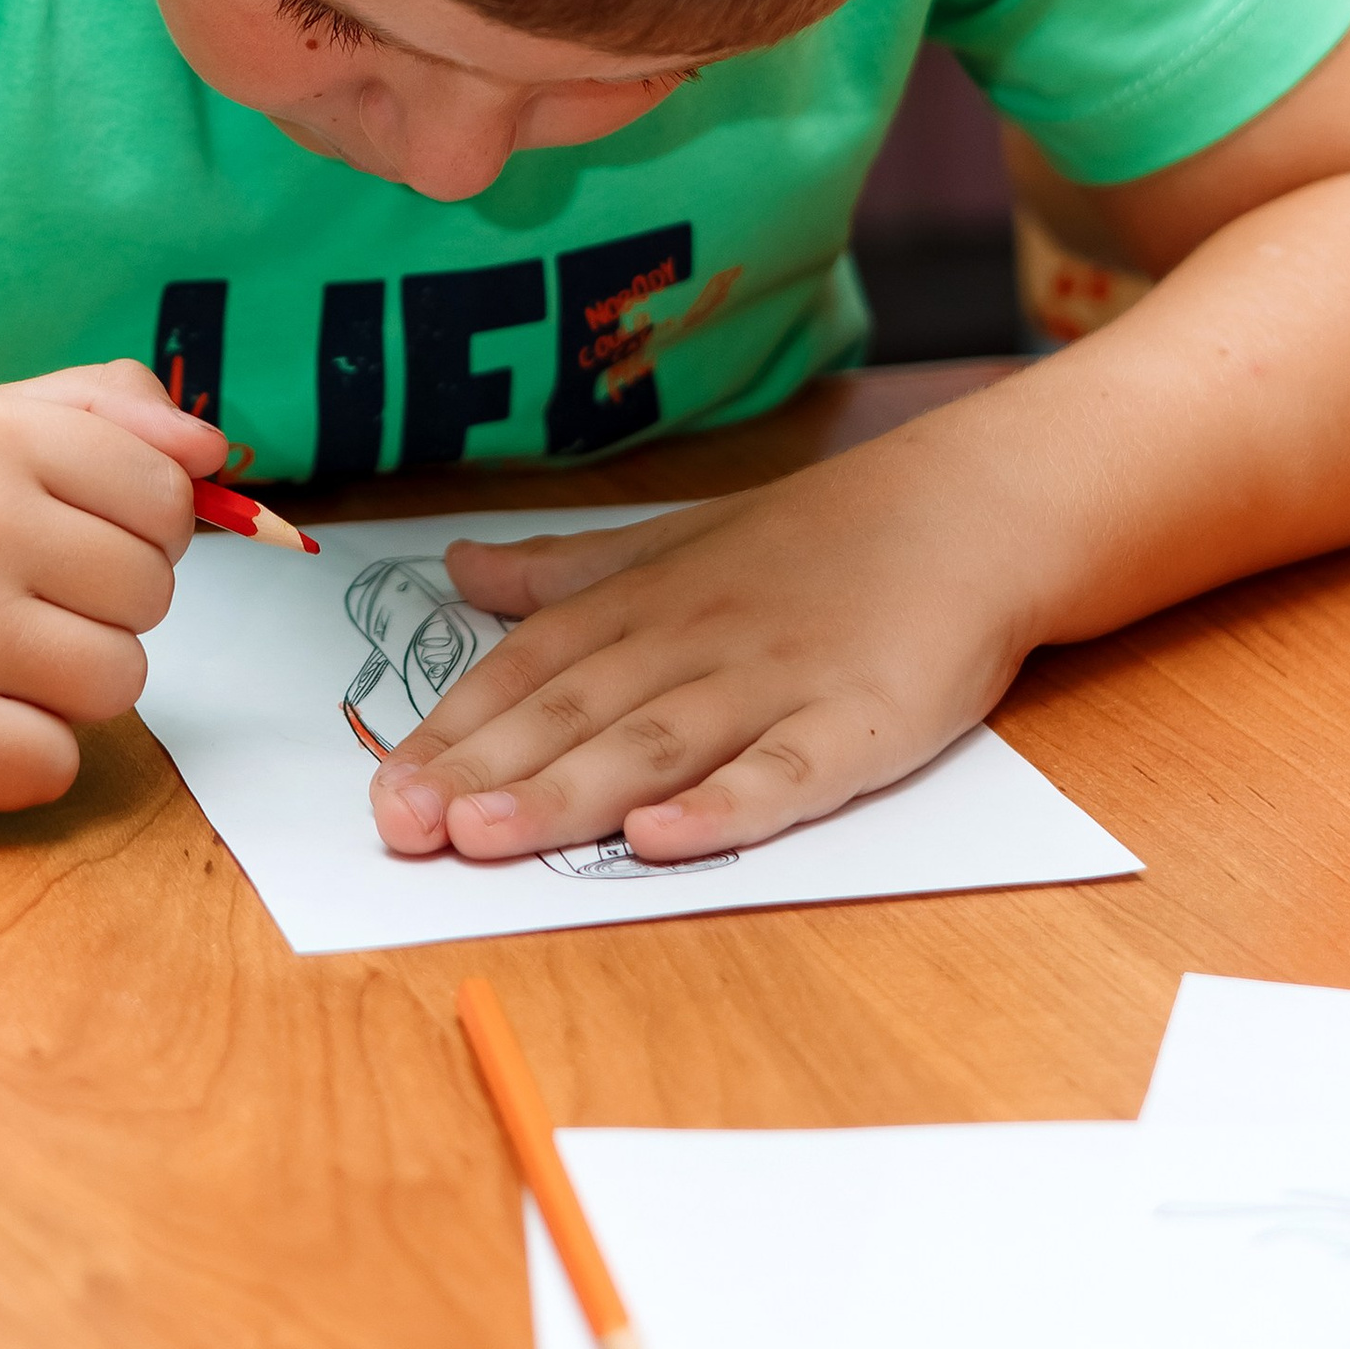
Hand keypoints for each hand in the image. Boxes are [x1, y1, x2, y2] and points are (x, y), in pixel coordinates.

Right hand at [0, 358, 226, 809]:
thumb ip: (103, 410)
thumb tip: (213, 446)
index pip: (166, 491)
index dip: (143, 525)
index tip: (80, 537)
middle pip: (152, 590)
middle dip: (105, 604)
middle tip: (20, 600)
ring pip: (119, 680)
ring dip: (71, 685)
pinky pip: (51, 764)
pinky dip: (23, 758)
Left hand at [366, 479, 1028, 865]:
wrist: (969, 510)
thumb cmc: (815, 539)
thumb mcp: (675, 539)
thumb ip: (566, 572)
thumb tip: (457, 570)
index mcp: (646, 603)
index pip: (529, 670)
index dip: (453, 730)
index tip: (380, 787)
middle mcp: (695, 640)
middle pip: (574, 713)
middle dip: (479, 772)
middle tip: (398, 827)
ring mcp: (776, 682)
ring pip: (656, 744)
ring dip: (565, 792)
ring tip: (482, 837)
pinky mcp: (860, 724)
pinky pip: (786, 773)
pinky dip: (723, 806)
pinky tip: (659, 838)